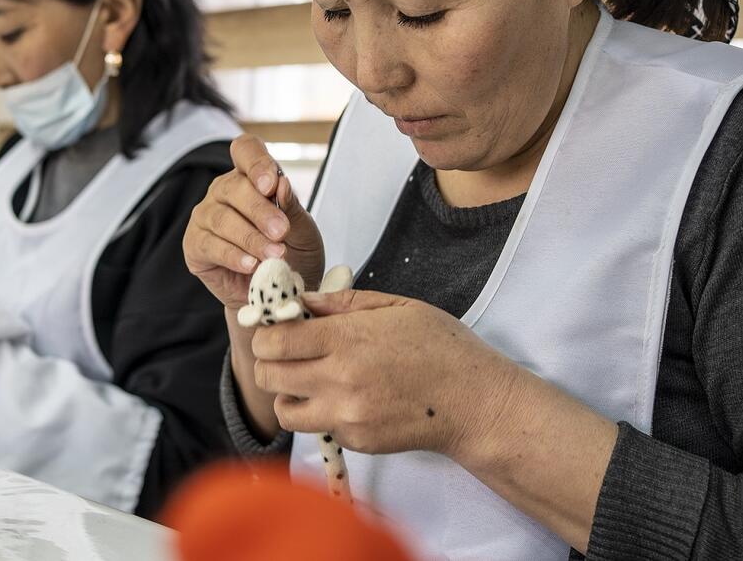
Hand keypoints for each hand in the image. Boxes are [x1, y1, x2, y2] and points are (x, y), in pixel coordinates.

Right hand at [183, 135, 324, 309]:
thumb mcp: (304, 232)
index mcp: (251, 178)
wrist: (279, 294)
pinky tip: (251, 265)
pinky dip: (233, 255)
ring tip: (274, 254)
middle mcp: (224, 192)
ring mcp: (206, 217)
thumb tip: (281, 184)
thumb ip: (292, 208)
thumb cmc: (293, 256)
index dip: (256, 163)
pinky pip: (210, 245)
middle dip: (260, 210)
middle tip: (281, 232)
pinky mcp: (195, 245)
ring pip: (221, 218)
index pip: (246, 150)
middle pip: (233, 187)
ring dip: (250, 238)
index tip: (272, 185)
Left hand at [249, 289, 522, 458]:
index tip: (277, 328)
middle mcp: (339, 381)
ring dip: (288, 393)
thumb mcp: (396, 307)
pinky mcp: (355, 441)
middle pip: (268, 375)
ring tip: (310, 380)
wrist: (474, 402)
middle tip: (289, 353)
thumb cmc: (442, 348)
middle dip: (271, 361)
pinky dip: (320, 413)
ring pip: (284, 410)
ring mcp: (346, 416)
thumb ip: (342, 302)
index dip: (267, 332)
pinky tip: (346, 398)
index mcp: (346, 340)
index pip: (274, 341)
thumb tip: (302, 300)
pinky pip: (317, 427)